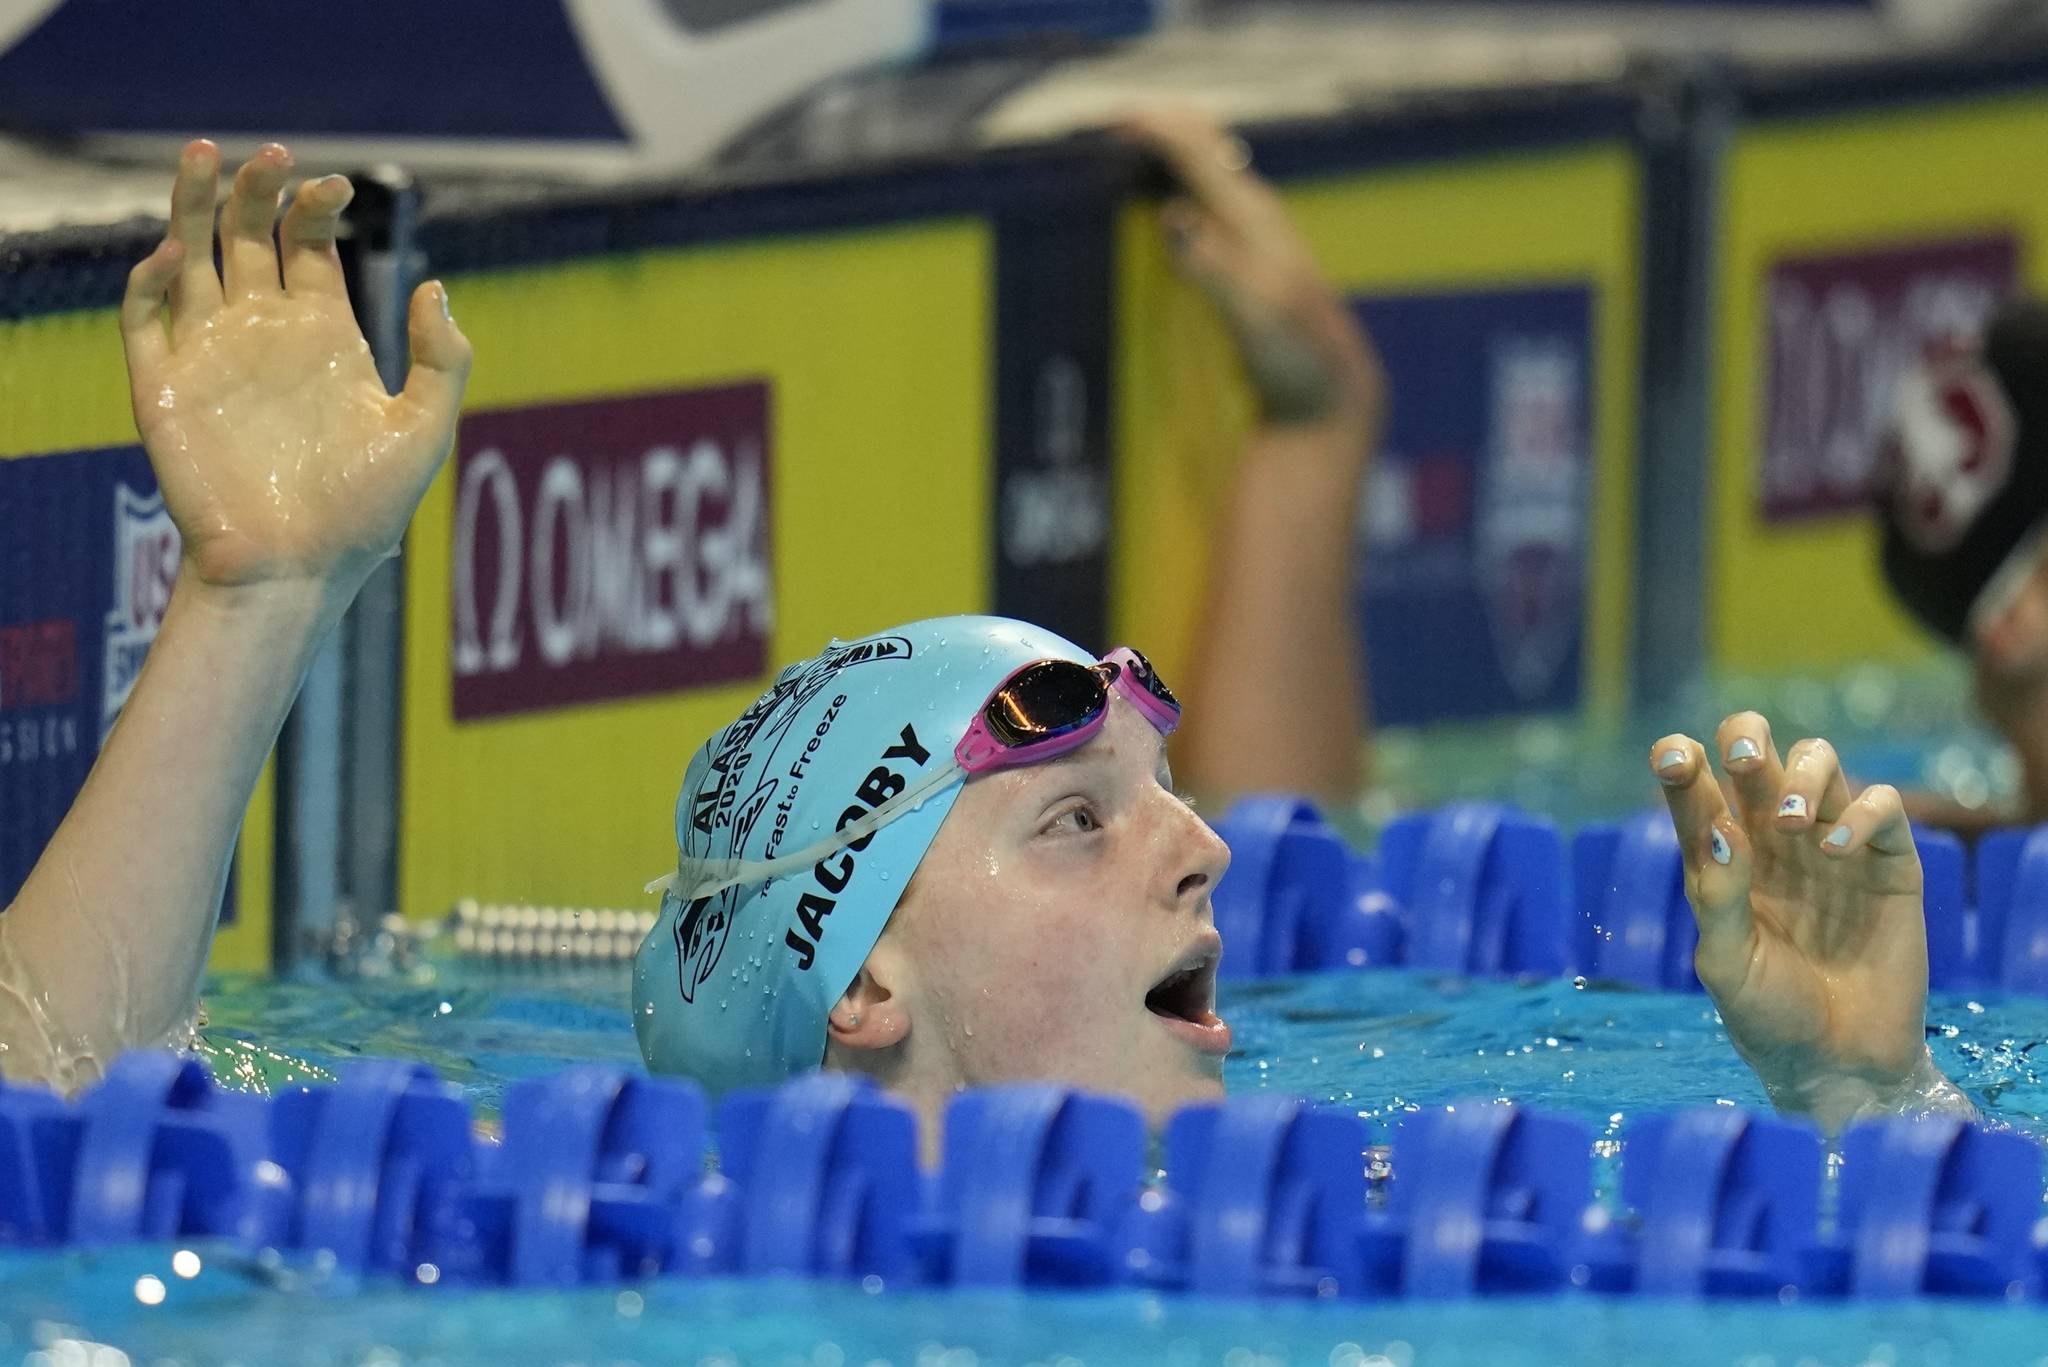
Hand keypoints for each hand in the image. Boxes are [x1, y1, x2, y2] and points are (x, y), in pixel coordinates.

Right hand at [121, 140, 470, 596]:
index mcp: (324, 337)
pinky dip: (152, 277)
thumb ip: (442, 359)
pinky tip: (177, 252)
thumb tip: (436, 286)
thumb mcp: (423, 430)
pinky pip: (145, 316)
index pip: (308, 246)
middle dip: (255, 189)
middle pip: (246, 236)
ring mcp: (212, 355)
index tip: (335, 187)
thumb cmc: (364, 513)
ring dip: (192, 204)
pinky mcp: (164, 386)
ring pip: (188, 256)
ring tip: (206, 154)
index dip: (315, 206)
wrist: (296, 570)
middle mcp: (264, 335)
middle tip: (271, 156)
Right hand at [1118, 107, 1383, 441]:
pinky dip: (1184, 184)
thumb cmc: (1296, 355)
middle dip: (1167, 130)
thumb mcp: (1253, 314)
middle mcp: (1258, 216)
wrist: (1330, 390)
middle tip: (1120, 121)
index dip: (1161, 133)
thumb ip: (1212, 264)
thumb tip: (1169, 214)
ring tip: (1140, 139)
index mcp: (1255, 220)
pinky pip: (1211, 201)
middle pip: (1208, 152)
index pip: (1201, 158)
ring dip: (1175, 152)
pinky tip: (1170, 195)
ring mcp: (1257, 235)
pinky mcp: (1251, 259)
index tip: (1118, 122)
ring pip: (1211, 173)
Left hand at [1649, 713, 1965, 1130]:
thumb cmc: (1769, 1016)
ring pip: (1820, 761)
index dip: (1679, 761)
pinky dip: (1860, 812)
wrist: (1839, 1064)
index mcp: (1721, 858)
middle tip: (1740, 761)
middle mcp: (1773, 841)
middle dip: (1747, 738)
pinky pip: (1882, 807)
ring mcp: (1831, 846)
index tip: (1673, 758)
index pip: (1693, 789)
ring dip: (1803, 772)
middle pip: (1758, 754)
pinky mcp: (1889, 865)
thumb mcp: (1728, 964)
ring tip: (1790, 821)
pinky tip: (1834, 849)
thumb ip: (1718, 896)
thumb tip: (1721, 828)